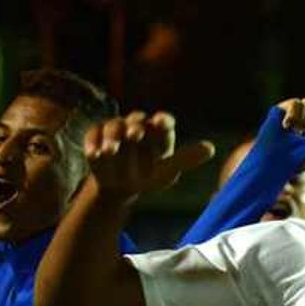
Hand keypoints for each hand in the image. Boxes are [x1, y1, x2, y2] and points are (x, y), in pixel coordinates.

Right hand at [84, 112, 216, 200]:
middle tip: (135, 135)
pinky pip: (93, 136)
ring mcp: (115, 129)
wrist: (121, 185)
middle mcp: (137, 126)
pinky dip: (93, 144)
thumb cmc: (149, 175)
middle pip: (136, 120)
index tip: (162, 123)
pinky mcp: (96, 136)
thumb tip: (211, 148)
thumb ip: (186, 159)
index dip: (162, 122)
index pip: (163, 122)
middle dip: (135, 127)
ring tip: (111, 151)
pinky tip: (94, 155)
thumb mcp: (168, 171)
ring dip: (113, 137)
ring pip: (114, 126)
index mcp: (158, 132)